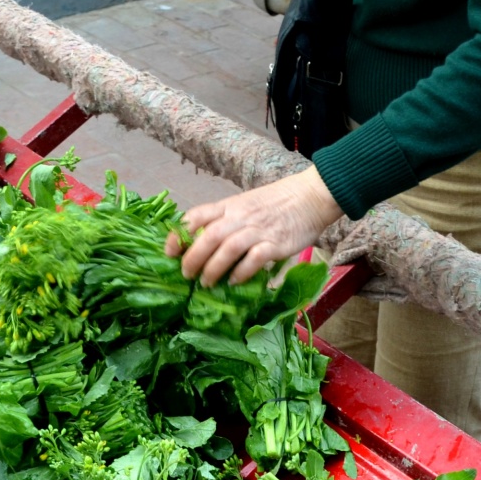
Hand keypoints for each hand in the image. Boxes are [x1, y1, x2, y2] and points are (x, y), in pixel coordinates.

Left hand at [165, 168, 342, 286]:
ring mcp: (258, 230)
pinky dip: (241, 272)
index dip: (178, 234)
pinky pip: (254, 259)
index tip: (170, 252)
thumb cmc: (276, 203)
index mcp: (229, 206)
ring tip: (206, 283)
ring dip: (213, 268)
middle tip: (186, 275)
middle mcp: (240, 217)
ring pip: (227, 248)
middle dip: (192, 258)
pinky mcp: (276, 243)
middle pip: (208, 236)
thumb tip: (204, 247)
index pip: (196, 216)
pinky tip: (234, 281)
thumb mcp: (245, 205)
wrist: (310, 196)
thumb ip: (226, 221)